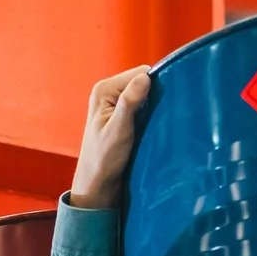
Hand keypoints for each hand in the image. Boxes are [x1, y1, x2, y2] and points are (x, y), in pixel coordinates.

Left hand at [69, 67, 152, 209]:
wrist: (97, 183)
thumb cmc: (104, 159)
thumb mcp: (119, 130)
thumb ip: (129, 103)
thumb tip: (145, 78)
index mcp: (104, 90)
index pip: (140, 73)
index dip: (154, 85)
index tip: (158, 107)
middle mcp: (108, 92)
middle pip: (143, 81)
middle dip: (154, 96)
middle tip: (155, 118)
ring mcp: (115, 103)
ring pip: (145, 94)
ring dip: (153, 106)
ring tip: (152, 124)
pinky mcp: (122, 114)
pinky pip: (143, 106)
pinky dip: (150, 114)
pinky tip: (150, 126)